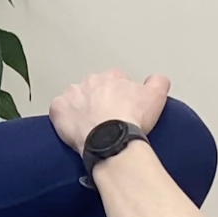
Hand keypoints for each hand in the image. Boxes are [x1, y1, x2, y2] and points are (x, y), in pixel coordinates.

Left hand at [49, 69, 169, 153]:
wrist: (111, 139)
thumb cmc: (131, 121)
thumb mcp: (156, 97)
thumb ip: (158, 82)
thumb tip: (158, 79)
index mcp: (112, 77)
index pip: (115, 80)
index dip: (119, 95)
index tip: (121, 108)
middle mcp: (91, 81)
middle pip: (94, 88)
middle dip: (99, 100)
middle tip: (106, 119)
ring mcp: (73, 94)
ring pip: (75, 98)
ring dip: (81, 108)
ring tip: (90, 126)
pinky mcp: (59, 109)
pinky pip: (59, 110)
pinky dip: (64, 118)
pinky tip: (74, 129)